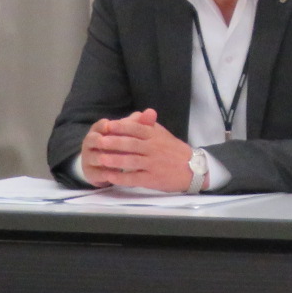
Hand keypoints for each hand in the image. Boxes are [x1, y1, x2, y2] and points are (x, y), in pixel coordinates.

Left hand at [80, 109, 194, 191]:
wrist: (193, 169)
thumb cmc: (174, 151)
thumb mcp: (164, 135)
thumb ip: (150, 125)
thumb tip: (139, 113)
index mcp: (155, 136)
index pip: (136, 129)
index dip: (120, 127)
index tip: (106, 126)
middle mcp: (154, 149)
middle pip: (131, 144)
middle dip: (113, 142)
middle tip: (98, 142)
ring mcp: (153, 164)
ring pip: (131, 161)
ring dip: (114, 160)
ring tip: (100, 159)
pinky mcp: (153, 179)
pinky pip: (134, 178)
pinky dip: (121, 177)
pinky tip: (110, 177)